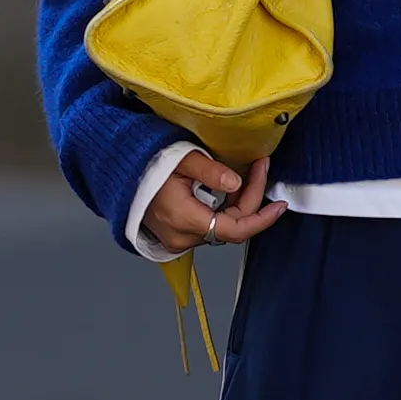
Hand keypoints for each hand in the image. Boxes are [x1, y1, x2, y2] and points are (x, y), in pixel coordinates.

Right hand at [145, 151, 283, 255]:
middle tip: (260, 167)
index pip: (235, 229)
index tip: (279, 205)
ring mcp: (179, 240)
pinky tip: (229, 188)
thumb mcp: (181, 159)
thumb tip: (236, 181)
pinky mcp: (178, 236)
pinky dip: (224, 208)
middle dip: (252, 198)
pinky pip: (210, 226)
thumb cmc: (147, 166)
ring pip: (223, 226)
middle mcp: (183, 237)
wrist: (121, 177)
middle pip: (232, 226)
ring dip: (239, 202)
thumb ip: (210, 170)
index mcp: (185, 219)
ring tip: (246, 173)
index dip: (262, 219)